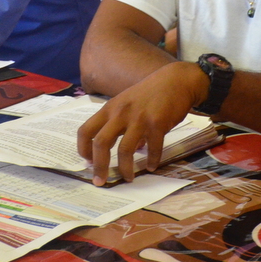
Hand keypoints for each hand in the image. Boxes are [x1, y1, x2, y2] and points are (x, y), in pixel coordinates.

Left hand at [76, 62, 209, 185]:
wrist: (177, 80)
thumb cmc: (152, 92)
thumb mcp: (129, 103)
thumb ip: (123, 124)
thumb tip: (131, 149)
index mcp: (110, 108)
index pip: (86, 130)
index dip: (83, 149)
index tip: (88, 162)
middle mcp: (121, 113)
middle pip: (101, 143)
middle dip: (99, 166)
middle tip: (101, 181)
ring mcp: (139, 118)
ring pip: (125, 150)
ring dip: (125, 169)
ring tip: (129, 178)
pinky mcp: (158, 123)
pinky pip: (152, 149)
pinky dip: (152, 161)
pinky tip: (152, 166)